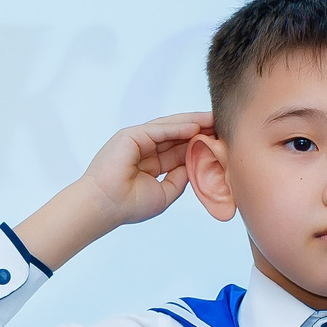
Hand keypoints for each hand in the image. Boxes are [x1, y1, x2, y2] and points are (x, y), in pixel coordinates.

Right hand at [13, 113, 212, 270]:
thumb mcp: (165, 194)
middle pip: (176, 134)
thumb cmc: (130, 205)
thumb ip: (180, 178)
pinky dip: (177, 127)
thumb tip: (195, 165)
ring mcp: (137, 141)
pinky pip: (159, 129)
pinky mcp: (131, 136)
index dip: (197, 144)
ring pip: (169, 128)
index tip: (219, 141)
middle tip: (221, 123)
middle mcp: (144, 149)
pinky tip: (195, 127)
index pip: (177, 149)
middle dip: (199, 129)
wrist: (105, 207)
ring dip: (192, 123)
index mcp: (150, 163)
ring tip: (213, 120)